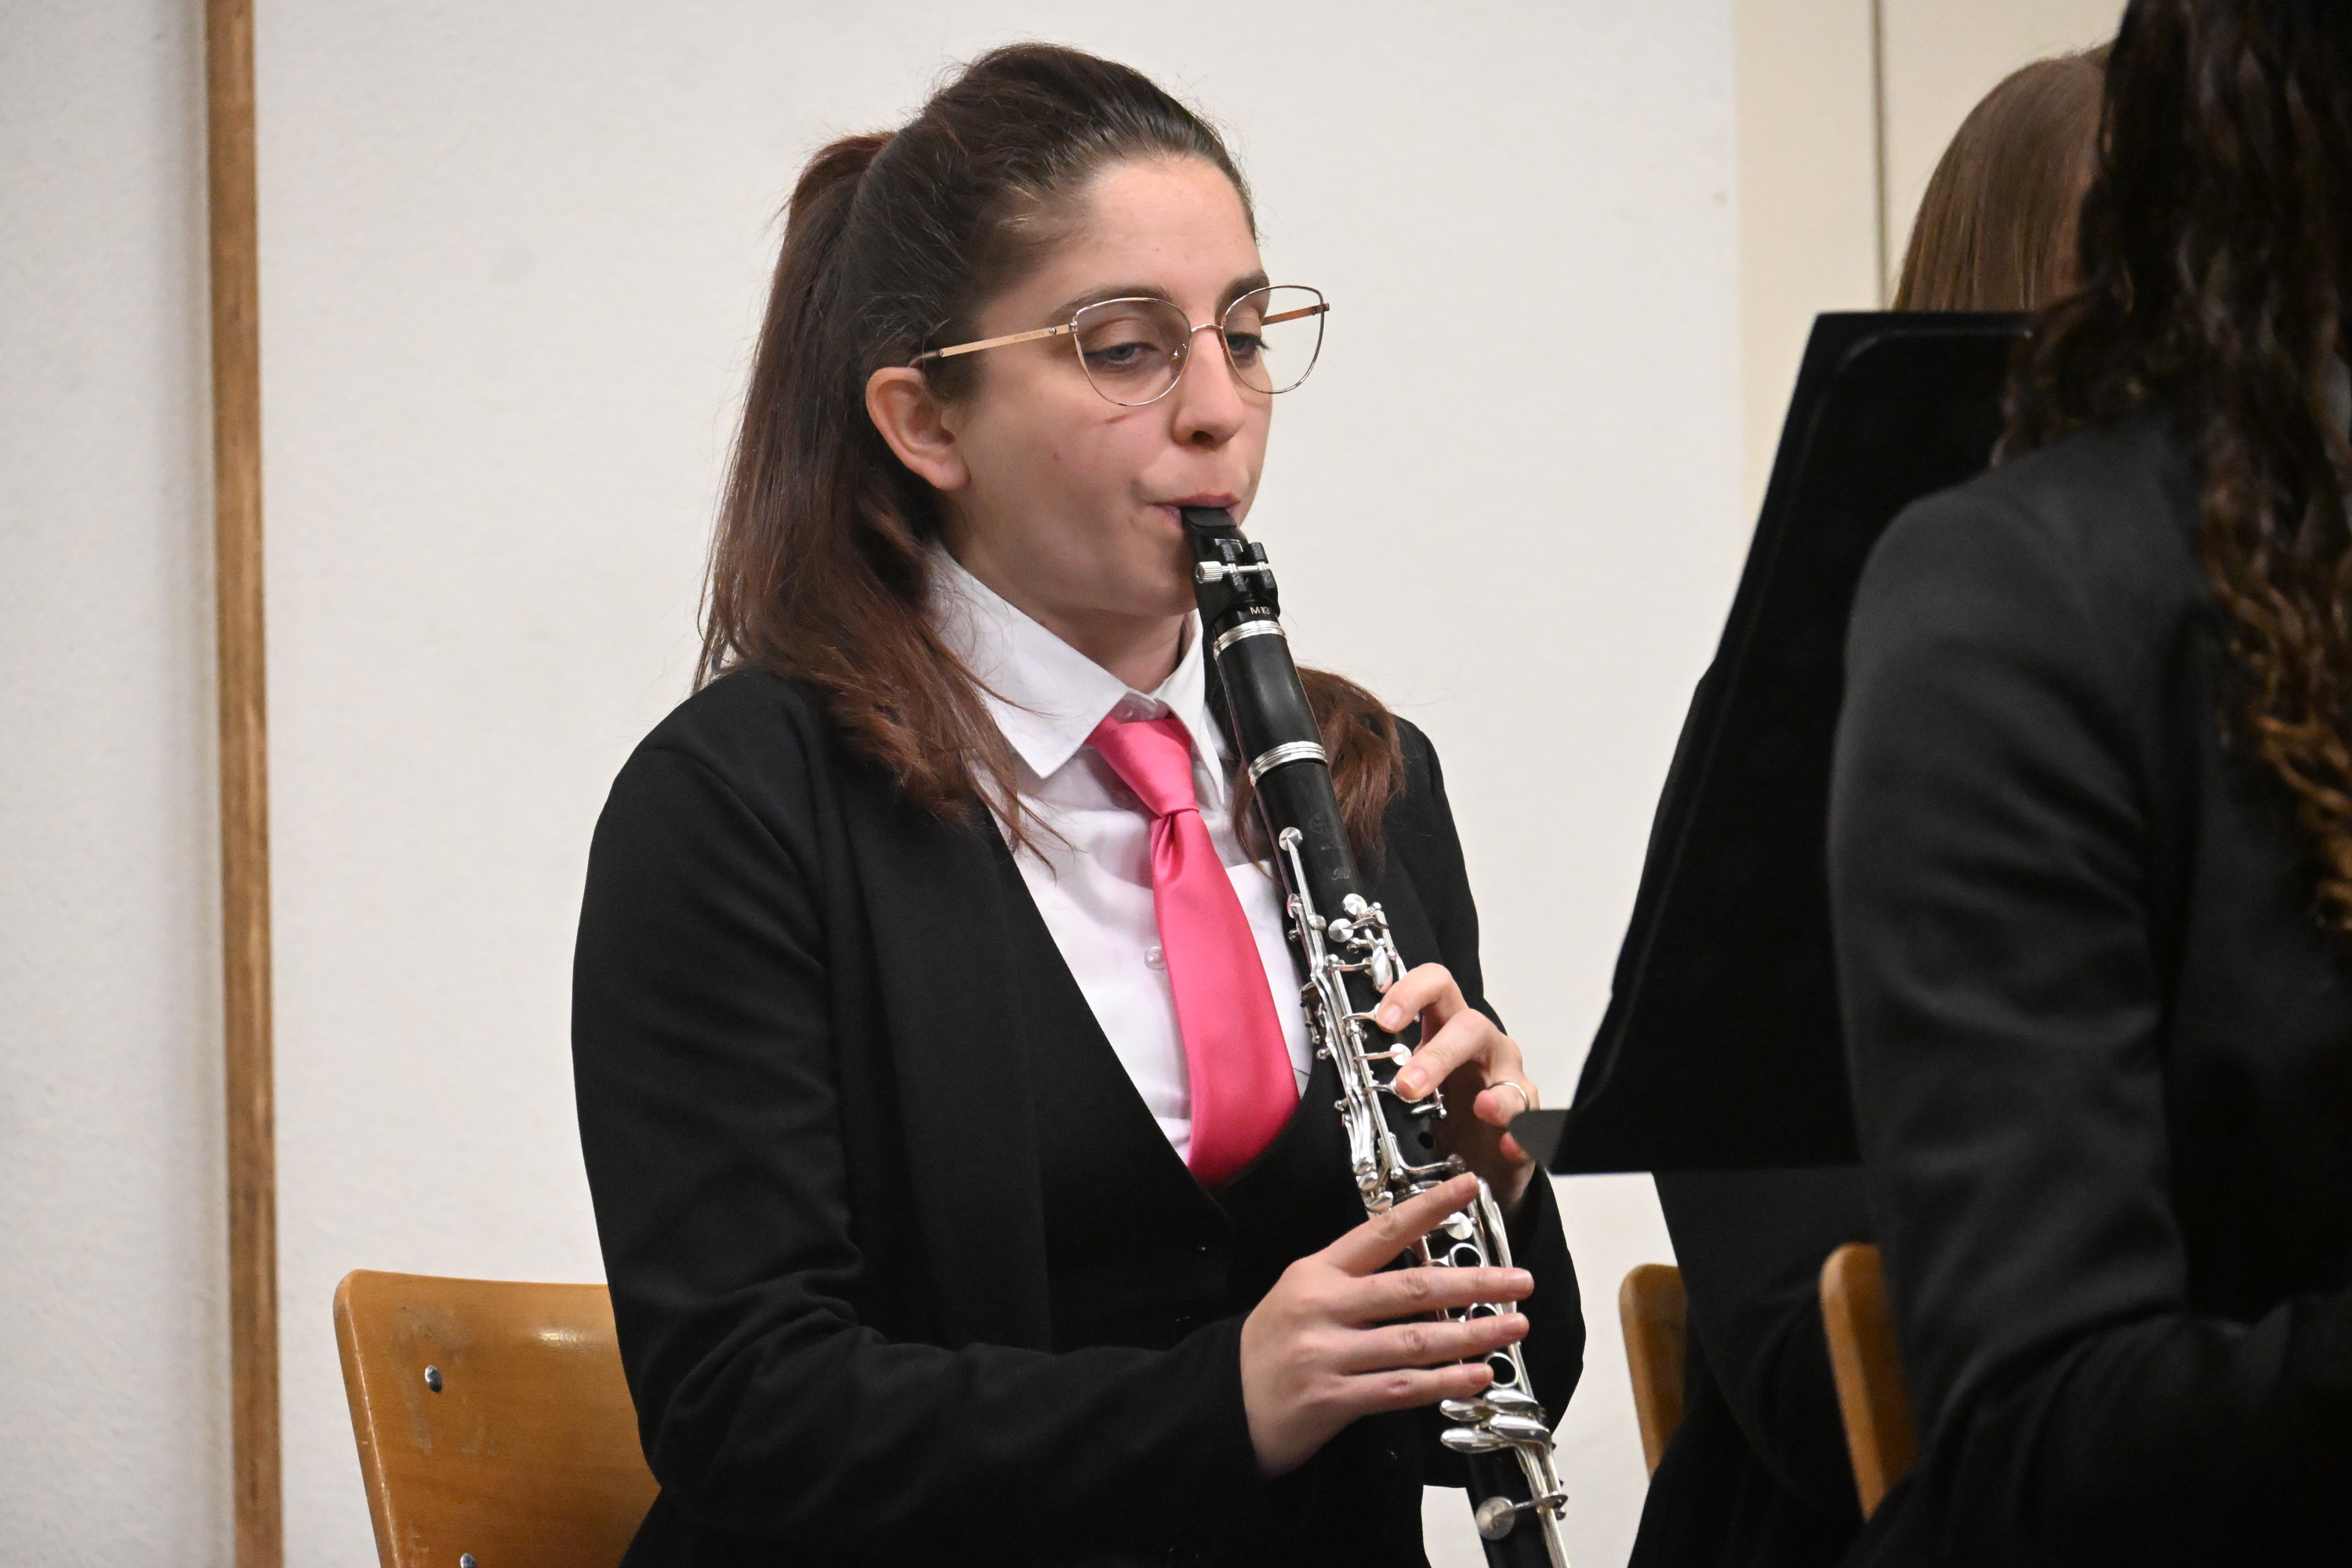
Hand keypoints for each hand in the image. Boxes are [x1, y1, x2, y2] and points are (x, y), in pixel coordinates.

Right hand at [1240, 1173, 1533, 1475]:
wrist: (1222, 1406)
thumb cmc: (1268, 1349)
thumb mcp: (1299, 1296)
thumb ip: (1351, 1281)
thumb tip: (1424, 1276)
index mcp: (1315, 1273)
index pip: (1381, 1231)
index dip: (1429, 1208)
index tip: (1469, 1187)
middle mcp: (1321, 1307)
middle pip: (1411, 1288)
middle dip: (1474, 1282)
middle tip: (1518, 1280)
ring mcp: (1326, 1353)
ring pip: (1415, 1340)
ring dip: (1473, 1334)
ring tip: (1512, 1326)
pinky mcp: (1332, 1398)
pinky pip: (1401, 1388)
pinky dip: (1446, 1383)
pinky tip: (1477, 1377)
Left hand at [1376, 963, 1540, 1211]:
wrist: (1477, 1159)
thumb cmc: (1445, 1110)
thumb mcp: (1412, 1087)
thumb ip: (1385, 1071)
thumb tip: (1341, 1064)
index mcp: (1447, 1028)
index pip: (1436, 986)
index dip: (1411, 993)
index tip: (1383, 1021)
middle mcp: (1482, 1046)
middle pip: (1470, 1025)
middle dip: (1438, 1054)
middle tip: (1408, 1087)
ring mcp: (1508, 1080)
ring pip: (1506, 1070)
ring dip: (1491, 1091)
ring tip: (1481, 1108)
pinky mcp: (1527, 1119)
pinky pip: (1529, 1120)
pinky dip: (1521, 1132)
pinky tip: (1508, 1144)